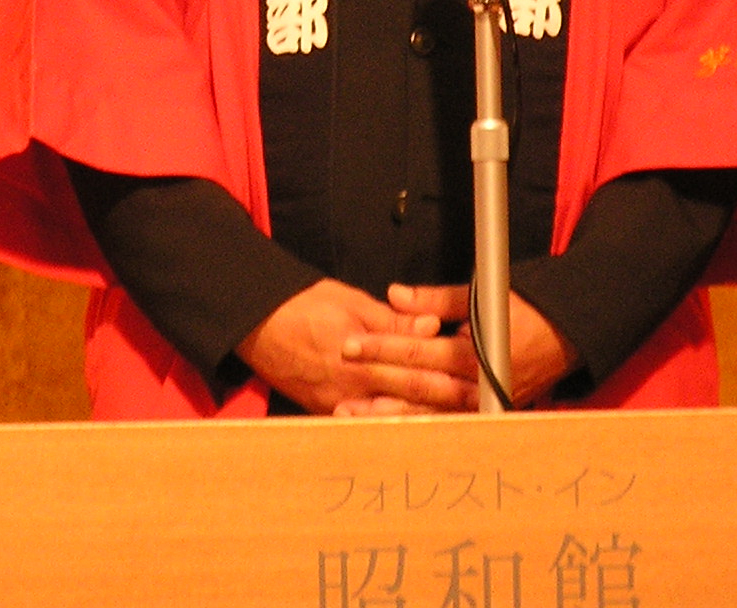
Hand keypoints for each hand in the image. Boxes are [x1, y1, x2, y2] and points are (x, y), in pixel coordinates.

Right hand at [236, 279, 468, 414]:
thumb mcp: (350, 302)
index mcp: (364, 354)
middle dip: (447, 405)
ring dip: (423, 421)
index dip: (450, 377)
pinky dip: (388, 428)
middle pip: (410, 398)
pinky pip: (364, 425)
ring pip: (390, 417)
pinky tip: (410, 433)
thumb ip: (392, 320)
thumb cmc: (303, 306)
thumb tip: (429, 326)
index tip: (478, 382)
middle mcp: (353, 386)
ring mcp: (339, 403)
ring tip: (456, 427)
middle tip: (479, 409)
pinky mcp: (327, 411)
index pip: (417, 370)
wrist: (257, 325)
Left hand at [334, 283, 578, 414]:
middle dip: (375, 380)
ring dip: (388, 414)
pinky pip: (443, 426)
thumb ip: (434, 301)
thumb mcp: (480, 297)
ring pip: (427, 416)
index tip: (351, 344)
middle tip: (339, 377)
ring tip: (350, 415)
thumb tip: (394, 295)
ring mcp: (481, 408)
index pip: (418, 351)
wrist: (568, 337)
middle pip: (417, 387)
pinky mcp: (484, 418)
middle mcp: (477, 387)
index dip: (382, 347)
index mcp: (475, 353)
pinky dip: (414, 426)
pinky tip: (385, 427)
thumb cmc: (523, 312)